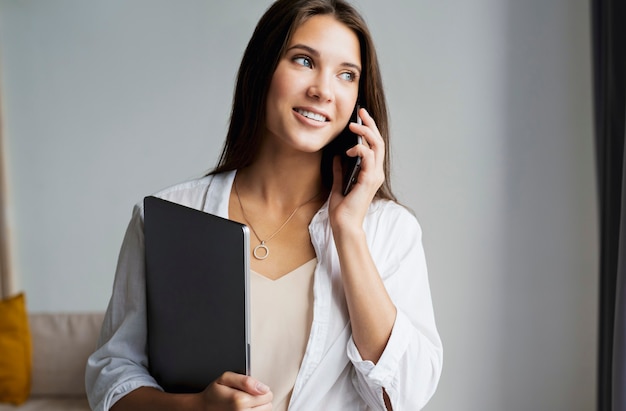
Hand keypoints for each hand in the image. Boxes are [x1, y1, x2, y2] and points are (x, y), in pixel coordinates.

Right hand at [200, 372, 272, 410]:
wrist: (204, 408)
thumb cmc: (215, 393)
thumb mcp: (226, 378)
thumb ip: (246, 380)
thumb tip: (263, 387)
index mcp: (239, 400)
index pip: (267, 395)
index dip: (261, 389)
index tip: (251, 389)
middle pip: (268, 405)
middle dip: (260, 399)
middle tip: (247, 396)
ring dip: (259, 407)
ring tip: (246, 403)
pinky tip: (246, 409)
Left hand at [328, 107, 384, 230]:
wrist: (343, 225)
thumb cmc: (342, 210)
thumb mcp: (338, 184)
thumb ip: (340, 170)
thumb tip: (338, 157)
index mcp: (370, 173)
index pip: (374, 146)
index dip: (369, 130)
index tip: (360, 117)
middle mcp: (376, 173)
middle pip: (378, 141)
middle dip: (370, 124)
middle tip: (361, 112)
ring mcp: (374, 176)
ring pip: (377, 146)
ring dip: (366, 133)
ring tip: (354, 127)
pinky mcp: (368, 180)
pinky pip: (369, 158)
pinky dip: (360, 150)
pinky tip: (350, 150)